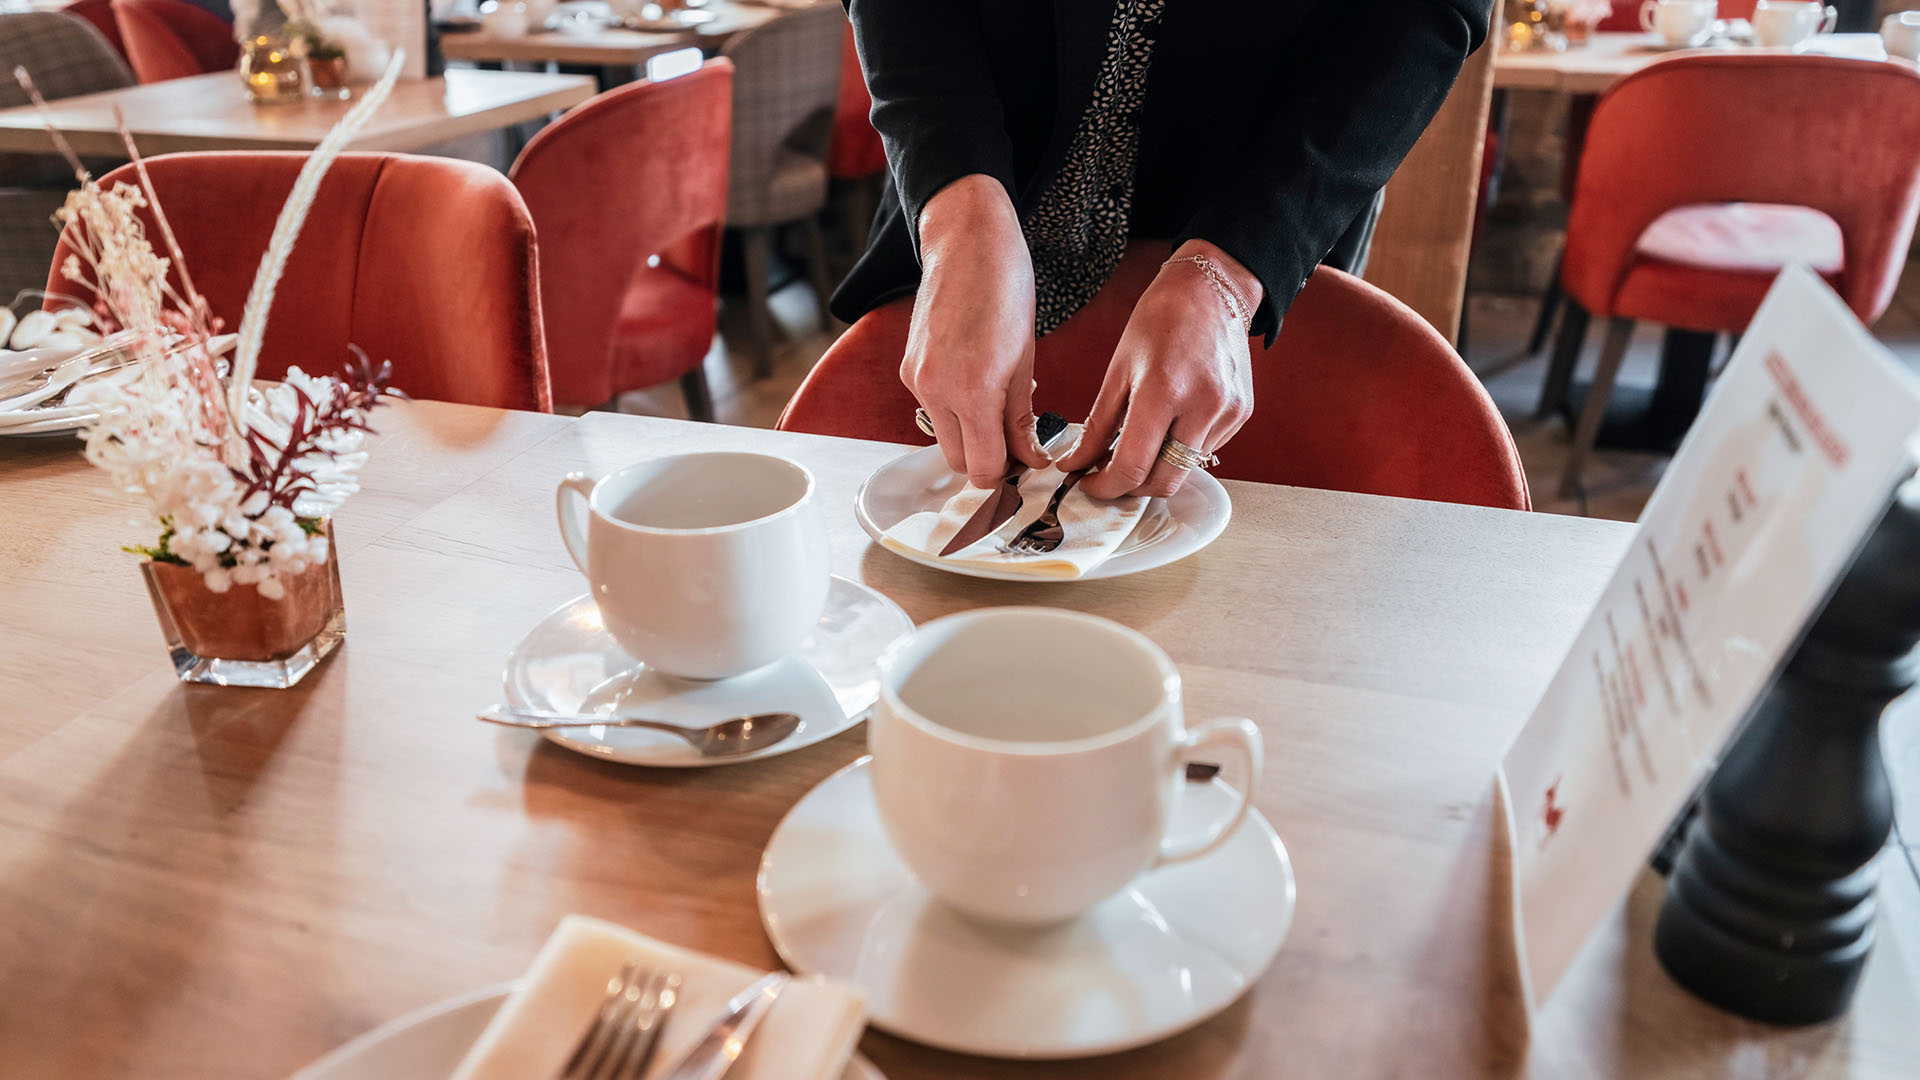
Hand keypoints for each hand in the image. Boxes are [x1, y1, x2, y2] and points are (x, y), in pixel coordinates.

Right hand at [903, 175, 1051, 487]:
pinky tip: (976, 383)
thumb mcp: (1026, 359)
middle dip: (986, 460)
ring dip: (970, 435)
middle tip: (1016, 442)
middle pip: (958, 461)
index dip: (1006, 473)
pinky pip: (932, 408)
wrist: (967, 243)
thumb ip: (1022, 418)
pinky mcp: (908, 367)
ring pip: (943, 436)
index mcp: (972, 390)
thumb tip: (1029, 458)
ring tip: (999, 408)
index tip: (1026, 463)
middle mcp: (935, 390)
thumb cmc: (1006, 289)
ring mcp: (916, 379)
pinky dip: (954, 410)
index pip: (983, 467)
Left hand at [1058, 240, 1259, 498]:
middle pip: (1164, 483)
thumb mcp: (1118, 369)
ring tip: (1141, 439)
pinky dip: (1182, 447)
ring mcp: (1228, 412)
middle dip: (1132, 487)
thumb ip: (1097, 426)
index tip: (1089, 484)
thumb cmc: (1160, 320)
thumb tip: (1076, 465)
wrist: (1211, 289)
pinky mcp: (1242, 414)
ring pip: (1185, 469)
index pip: (1132, 467)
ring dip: (1158, 466)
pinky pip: (1206, 450)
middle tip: (1110, 473)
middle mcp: (1203, 406)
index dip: (1105, 486)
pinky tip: (1173, 419)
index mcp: (1163, 390)